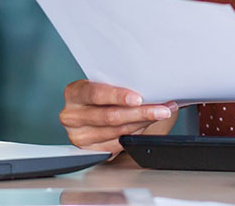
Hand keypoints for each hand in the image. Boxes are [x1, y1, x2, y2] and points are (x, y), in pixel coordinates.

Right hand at [60, 80, 176, 152]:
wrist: (91, 110)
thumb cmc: (100, 94)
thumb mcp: (103, 83)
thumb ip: (117, 84)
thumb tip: (150, 86)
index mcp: (74, 94)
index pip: (96, 94)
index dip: (118, 96)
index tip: (138, 98)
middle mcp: (72, 116)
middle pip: (110, 117)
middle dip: (140, 113)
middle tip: (161, 109)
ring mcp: (80, 136)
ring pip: (118, 132)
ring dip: (144, 123)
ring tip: (162, 114)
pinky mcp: (92, 151)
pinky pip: (120, 144)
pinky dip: (138, 133)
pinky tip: (148, 124)